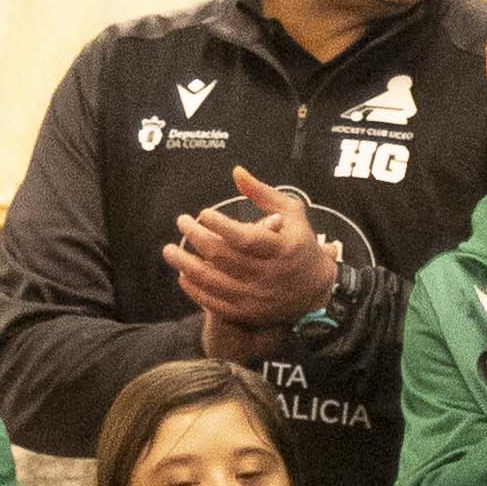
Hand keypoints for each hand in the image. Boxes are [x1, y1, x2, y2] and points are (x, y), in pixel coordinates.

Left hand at [168, 168, 341, 355]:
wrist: (316, 290)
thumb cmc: (300, 244)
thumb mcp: (292, 213)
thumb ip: (263, 193)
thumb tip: (236, 172)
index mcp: (281, 249)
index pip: (244, 238)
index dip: (220, 226)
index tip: (203, 213)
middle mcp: (269, 275)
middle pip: (223, 258)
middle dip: (196, 238)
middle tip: (182, 222)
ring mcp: (257, 297)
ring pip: (213, 282)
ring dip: (186, 265)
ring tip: (170, 250)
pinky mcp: (248, 313)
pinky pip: (215, 303)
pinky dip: (195, 290)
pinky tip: (183, 275)